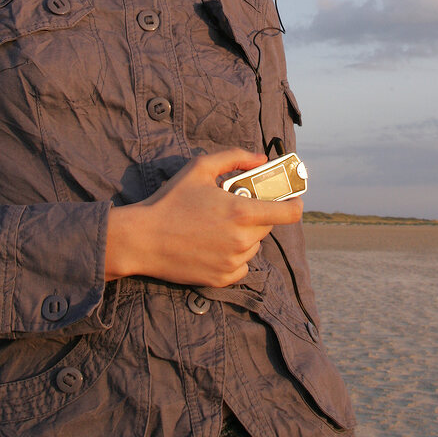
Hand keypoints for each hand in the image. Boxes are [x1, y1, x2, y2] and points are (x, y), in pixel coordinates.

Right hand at [104, 150, 302, 286]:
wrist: (143, 239)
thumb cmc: (171, 200)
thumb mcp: (200, 168)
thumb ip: (235, 157)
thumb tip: (261, 158)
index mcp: (242, 212)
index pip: (289, 213)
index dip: (295, 204)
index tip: (293, 199)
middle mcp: (242, 240)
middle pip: (269, 226)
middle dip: (258, 215)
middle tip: (236, 207)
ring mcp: (233, 262)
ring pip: (254, 246)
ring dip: (246, 236)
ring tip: (219, 226)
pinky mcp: (222, 279)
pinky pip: (242, 265)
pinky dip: (235, 255)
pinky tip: (214, 245)